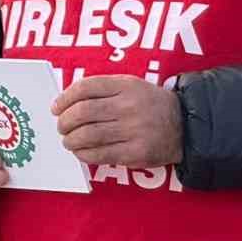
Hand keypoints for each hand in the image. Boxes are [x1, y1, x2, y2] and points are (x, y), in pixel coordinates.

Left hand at [53, 75, 182, 167]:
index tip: (56, 107)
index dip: (65, 98)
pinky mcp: (135, 152)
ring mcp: (133, 130)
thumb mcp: (132, 86)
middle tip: (61, 126)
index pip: (86, 87)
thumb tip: (67, 102)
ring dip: (70, 140)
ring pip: (87, 136)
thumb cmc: (151, 105)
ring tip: (69, 141)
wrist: (185, 125)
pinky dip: (83, 154)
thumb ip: (104, 90)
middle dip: (64, 122)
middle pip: (82, 112)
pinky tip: (81, 151)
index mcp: (127, 85)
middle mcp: (129, 106)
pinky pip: (98, 155)